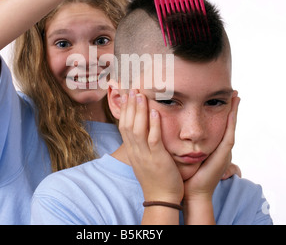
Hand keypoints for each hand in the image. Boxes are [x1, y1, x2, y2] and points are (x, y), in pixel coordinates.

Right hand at [119, 90, 183, 204]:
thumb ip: (142, 146)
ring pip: (138, 129)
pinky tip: (155, 111)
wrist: (161, 198)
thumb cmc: (156, 179)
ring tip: (141, 94)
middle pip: (128, 124)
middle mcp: (135, 151)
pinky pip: (153, 139)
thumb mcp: (144, 160)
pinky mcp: (157, 158)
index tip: (127, 96)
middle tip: (132, 89)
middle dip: (129, 105)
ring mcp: (145, 155)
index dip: (125, 110)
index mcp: (132, 151)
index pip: (124, 127)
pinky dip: (153, 124)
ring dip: (139, 110)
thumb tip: (143, 132)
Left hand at [183, 95, 240, 201]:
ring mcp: (223, 151)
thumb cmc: (186, 175)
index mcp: (212, 146)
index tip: (222, 96)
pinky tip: (231, 112)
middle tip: (234, 92)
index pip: (218, 125)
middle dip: (232, 108)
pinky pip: (228, 136)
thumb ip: (185, 143)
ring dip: (234, 112)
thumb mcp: (185, 154)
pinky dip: (231, 124)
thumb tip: (174, 130)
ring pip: (230, 127)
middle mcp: (220, 147)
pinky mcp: (222, 156)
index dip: (221, 111)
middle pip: (228, 124)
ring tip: (236, 96)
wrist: (192, 192)